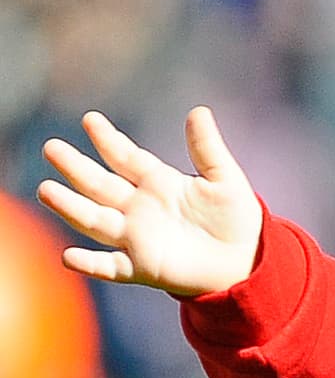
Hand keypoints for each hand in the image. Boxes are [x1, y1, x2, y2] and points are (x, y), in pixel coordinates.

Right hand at [38, 107, 262, 295]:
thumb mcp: (224, 177)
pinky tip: (68, 256)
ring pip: (96, 220)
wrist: (246, 258)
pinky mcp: (143, 267)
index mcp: (158, 183)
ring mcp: (137, 238)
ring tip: (46, 189)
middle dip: (76, 167)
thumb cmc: (235, 217)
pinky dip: (89, 264)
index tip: (89, 119)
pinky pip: (109, 267)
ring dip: (71, 207)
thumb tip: (199, 110)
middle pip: (100, 184)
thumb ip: (206, 147)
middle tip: (51, 147)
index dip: (107, 139)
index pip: (125, 157)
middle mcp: (140, 208)